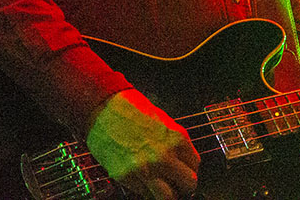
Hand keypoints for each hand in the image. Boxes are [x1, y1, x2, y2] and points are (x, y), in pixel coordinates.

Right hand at [85, 89, 199, 198]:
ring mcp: (145, 168)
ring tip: (162, 187)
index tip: (184, 170)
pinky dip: (147, 191)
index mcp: (176, 139)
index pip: (195, 165)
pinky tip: (143, 180)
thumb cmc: (131, 110)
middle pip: (188, 183)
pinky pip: (145, 194)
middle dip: (183, 184)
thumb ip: (174, 141)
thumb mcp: (163, 120)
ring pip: (168, 196)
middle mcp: (164, 156)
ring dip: (167, 193)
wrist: (104, 108)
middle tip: (177, 183)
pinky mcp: (126, 176)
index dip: (189, 169)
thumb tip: (182, 158)